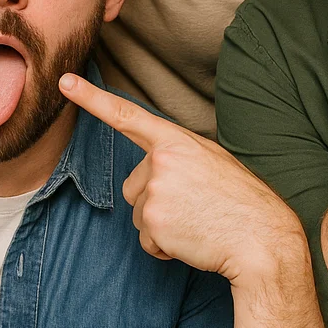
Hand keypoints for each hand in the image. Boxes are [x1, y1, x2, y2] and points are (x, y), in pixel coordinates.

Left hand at [59, 73, 306, 288]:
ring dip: (163, 223)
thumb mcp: (210, 159)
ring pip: (140, 212)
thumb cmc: (240, 198)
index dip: (91, 98)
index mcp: (175, 139)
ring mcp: (155, 190)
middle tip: (196, 204)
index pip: (126, 114)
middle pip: (135, 184)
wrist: (262, 238)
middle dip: (157, 199)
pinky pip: (147, 240)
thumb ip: (176, 154)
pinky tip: (193, 239)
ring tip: (197, 219)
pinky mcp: (153, 223)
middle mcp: (160, 160)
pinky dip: (166, 246)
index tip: (65, 81)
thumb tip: (155, 167)